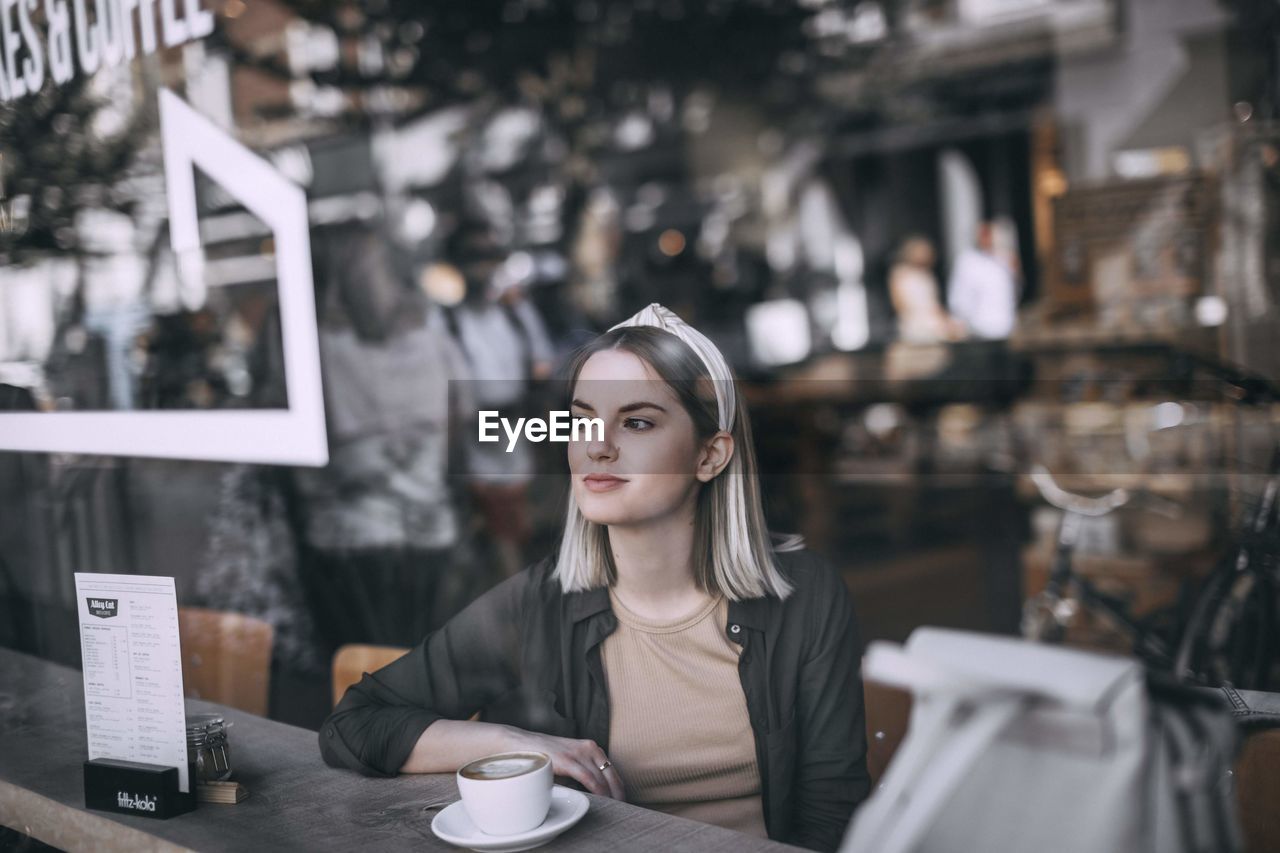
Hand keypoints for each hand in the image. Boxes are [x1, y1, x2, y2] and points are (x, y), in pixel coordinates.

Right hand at [503, 728, 624, 800]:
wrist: (522, 743)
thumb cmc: (545, 755)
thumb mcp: (569, 759)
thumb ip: (582, 770)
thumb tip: (593, 791)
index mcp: (591, 747)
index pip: (612, 770)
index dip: (619, 787)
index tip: (622, 801)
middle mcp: (589, 748)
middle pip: (611, 775)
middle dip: (618, 794)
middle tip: (622, 809)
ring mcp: (579, 753)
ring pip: (601, 778)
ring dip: (610, 795)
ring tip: (614, 809)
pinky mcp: (568, 760)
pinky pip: (588, 778)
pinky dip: (597, 791)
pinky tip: (602, 800)